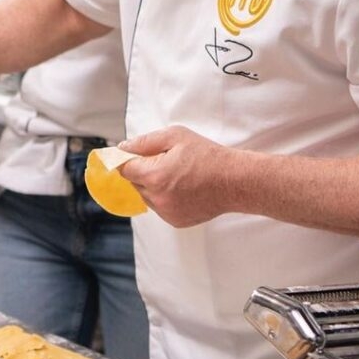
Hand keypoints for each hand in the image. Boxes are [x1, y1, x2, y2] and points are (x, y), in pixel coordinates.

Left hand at [119, 126, 243, 226]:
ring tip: (176, 174)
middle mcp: (157, 198)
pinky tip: (182, 187)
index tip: (130, 155)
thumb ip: (144, 142)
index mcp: (154, 176)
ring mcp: (166, 212)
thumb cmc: (208, 156)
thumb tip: (123, 147)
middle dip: (142, 171)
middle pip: (134, 182)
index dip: (126, 159)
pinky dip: (164, 197)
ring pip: (146, 196)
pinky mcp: (176, 221)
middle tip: (163, 160)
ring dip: (152, 185)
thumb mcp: (175, 136)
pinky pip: (160, 207)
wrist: (235, 181)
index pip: (124, 169)